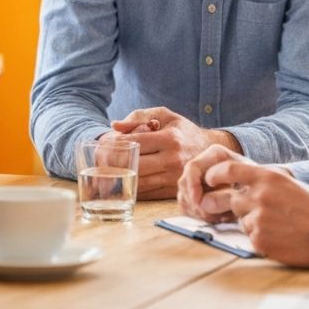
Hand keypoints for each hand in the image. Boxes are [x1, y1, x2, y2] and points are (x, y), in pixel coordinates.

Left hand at [109, 107, 239, 199]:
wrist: (210, 151)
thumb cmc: (183, 131)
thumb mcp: (165, 115)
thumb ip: (139, 116)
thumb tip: (115, 126)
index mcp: (170, 139)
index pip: (136, 143)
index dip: (116, 144)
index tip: (103, 143)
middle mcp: (174, 160)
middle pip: (136, 165)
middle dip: (114, 163)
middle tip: (98, 160)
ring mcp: (174, 178)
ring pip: (140, 182)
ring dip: (119, 178)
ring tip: (103, 172)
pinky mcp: (174, 192)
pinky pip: (148, 193)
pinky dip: (132, 188)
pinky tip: (120, 182)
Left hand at [178, 149, 308, 267]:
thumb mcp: (288, 182)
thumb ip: (264, 180)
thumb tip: (240, 180)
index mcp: (268, 177)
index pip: (228, 169)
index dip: (214, 174)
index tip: (209, 179)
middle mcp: (260, 196)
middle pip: (232, 199)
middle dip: (232, 205)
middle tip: (244, 210)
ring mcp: (259, 219)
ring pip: (242, 220)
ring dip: (252, 223)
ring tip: (276, 224)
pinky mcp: (260, 241)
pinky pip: (251, 237)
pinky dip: (260, 238)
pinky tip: (279, 237)